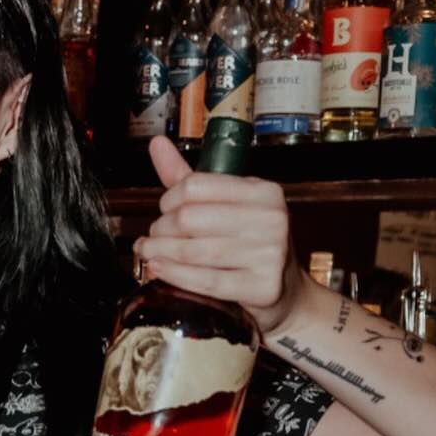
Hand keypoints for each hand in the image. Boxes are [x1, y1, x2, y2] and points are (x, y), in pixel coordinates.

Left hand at [133, 137, 310, 337]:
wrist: (286, 291)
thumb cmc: (249, 243)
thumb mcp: (226, 205)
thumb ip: (189, 179)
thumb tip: (157, 143)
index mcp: (263, 191)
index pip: (196, 186)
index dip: (168, 199)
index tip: (163, 210)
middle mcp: (271, 219)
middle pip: (189, 218)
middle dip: (161, 229)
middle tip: (154, 237)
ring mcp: (270, 253)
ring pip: (193, 250)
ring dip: (160, 252)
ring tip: (148, 253)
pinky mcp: (262, 286)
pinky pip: (206, 280)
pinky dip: (175, 274)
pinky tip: (158, 268)